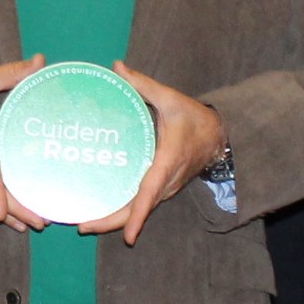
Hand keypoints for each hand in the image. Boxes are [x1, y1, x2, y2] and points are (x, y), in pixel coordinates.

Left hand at [74, 64, 228, 245]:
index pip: (150, 192)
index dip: (138, 214)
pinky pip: (143, 203)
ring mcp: (166, 188)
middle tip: (83, 226)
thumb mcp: (171, 98)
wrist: (220, 136)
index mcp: (167, 161)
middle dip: (113, 223)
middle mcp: (167, 181)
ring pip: (140, 210)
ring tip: (86, 222)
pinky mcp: (163, 188)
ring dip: (116, 219)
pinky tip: (102, 209)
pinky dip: (124, 211)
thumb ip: (143, 84)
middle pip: (140, 210)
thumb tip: (116, 67)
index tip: (128, 236)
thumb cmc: (195, 117)